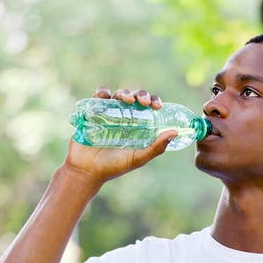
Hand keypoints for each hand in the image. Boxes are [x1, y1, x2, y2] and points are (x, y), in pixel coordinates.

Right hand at [63, 86, 177, 185]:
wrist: (88, 170)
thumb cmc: (113, 167)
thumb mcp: (138, 158)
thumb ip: (156, 147)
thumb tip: (175, 132)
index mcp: (136, 126)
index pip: (148, 108)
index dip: (154, 102)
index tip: (157, 106)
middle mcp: (124, 117)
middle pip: (135, 98)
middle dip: (141, 95)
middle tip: (144, 102)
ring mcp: (108, 113)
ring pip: (118, 94)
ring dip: (125, 93)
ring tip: (128, 100)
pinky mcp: (92, 112)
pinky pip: (98, 96)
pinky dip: (103, 92)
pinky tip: (107, 96)